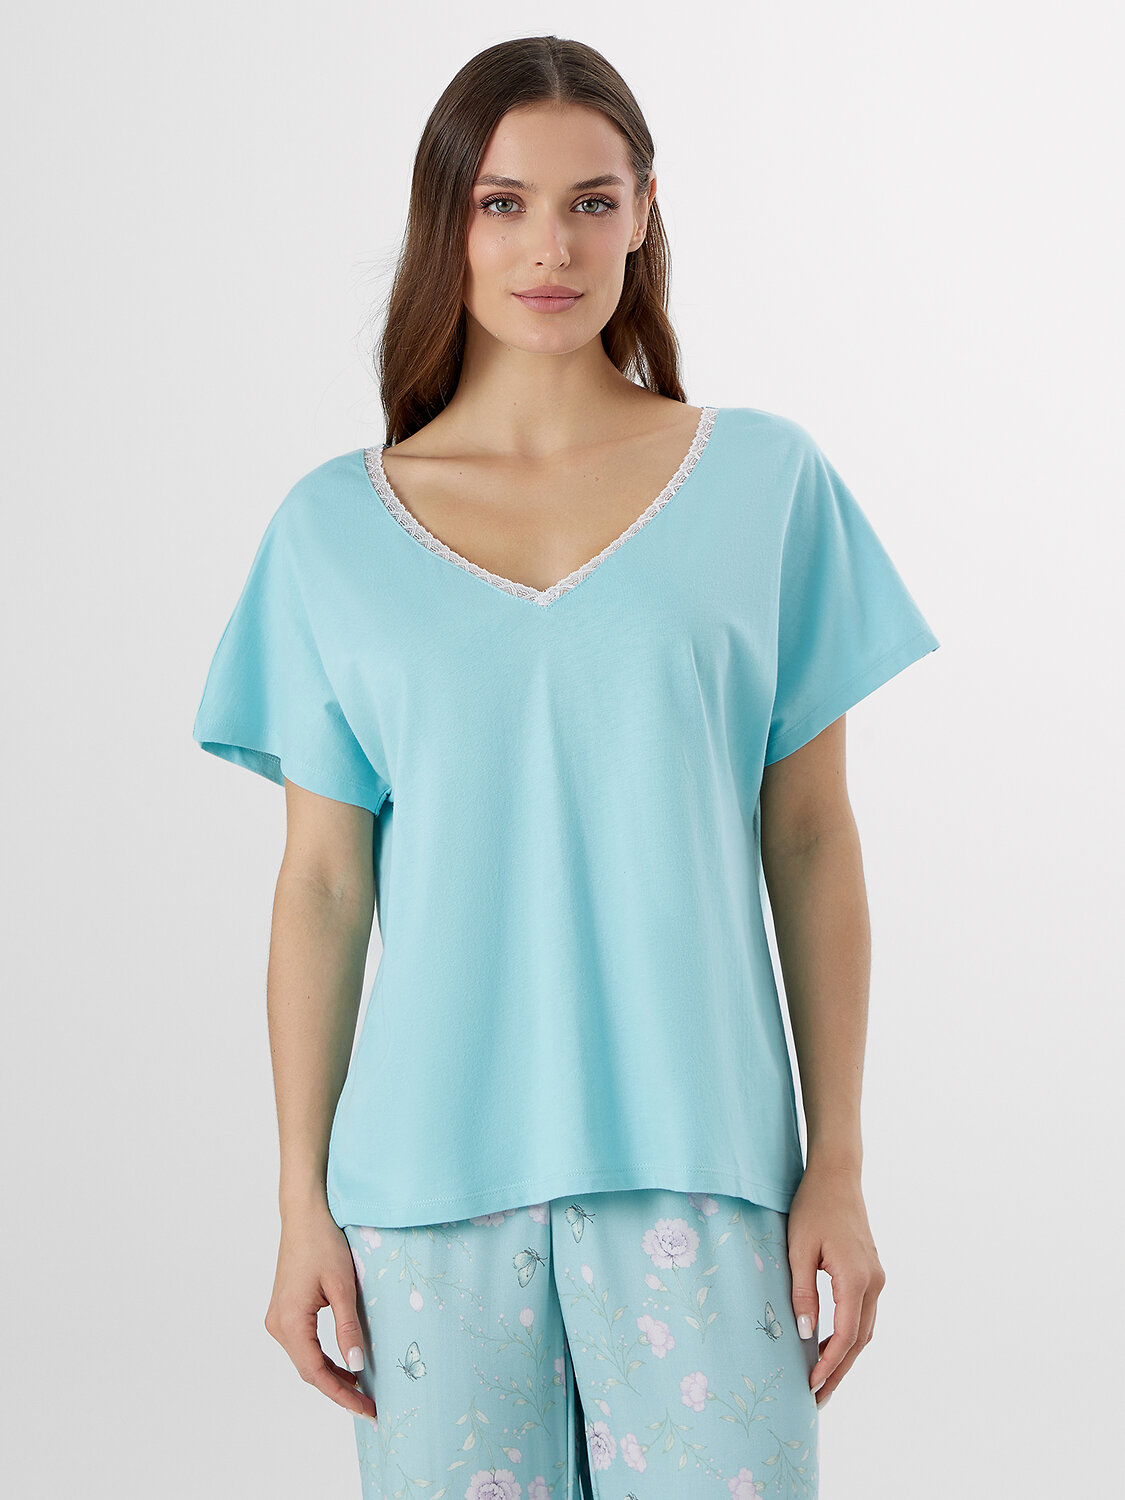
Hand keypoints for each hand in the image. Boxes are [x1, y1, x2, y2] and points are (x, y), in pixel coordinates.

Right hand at [264, 1201, 376, 1420]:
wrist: (304, 1214)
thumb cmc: (323, 1242)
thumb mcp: (342, 1286)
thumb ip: (348, 1328)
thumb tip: (356, 1366)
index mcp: (290, 1322)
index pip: (316, 1373)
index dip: (341, 1395)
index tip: (366, 1409)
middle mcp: (278, 1325)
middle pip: (309, 1370)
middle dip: (338, 1389)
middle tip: (369, 1405)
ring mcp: (278, 1319)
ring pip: (305, 1359)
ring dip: (331, 1375)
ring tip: (360, 1389)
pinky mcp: (284, 1311)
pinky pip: (304, 1344)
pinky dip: (323, 1357)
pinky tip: (344, 1363)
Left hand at [787, 1160, 885, 1407]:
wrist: (836, 1176)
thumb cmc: (813, 1207)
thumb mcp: (798, 1249)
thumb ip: (802, 1293)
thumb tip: (806, 1335)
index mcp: (856, 1277)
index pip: (846, 1335)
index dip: (828, 1365)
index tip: (810, 1386)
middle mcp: (874, 1282)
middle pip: (860, 1341)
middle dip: (838, 1371)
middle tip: (817, 1399)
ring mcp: (876, 1277)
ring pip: (865, 1330)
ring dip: (845, 1356)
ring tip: (821, 1381)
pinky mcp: (871, 1273)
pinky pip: (863, 1314)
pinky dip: (849, 1335)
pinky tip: (828, 1345)